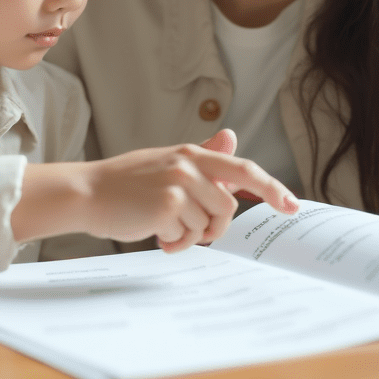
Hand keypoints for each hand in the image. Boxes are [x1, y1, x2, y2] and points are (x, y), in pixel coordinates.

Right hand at [83, 131, 297, 252]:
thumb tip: (231, 136)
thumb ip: (202, 156)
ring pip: (208, 225)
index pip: (242, 169)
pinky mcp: (168, 205)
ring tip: (162, 227)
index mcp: (192, 153)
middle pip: (228, 207)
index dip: (271, 188)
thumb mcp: (166, 161)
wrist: (87, 192)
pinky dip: (173, 242)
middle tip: (185, 228)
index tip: (291, 206)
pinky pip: (188, 237)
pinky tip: (153, 233)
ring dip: (188, 235)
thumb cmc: (126, 183)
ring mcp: (179, 184)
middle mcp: (189, 165)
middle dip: (212, 226)